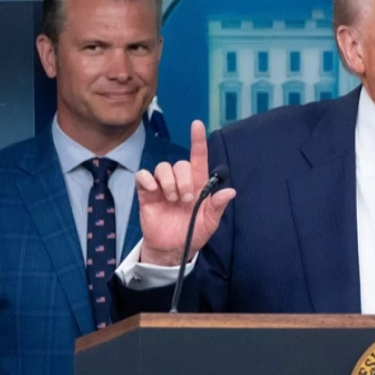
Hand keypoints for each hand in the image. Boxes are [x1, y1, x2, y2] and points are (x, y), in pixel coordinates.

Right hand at [135, 120, 235, 265]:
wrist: (172, 250)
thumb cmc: (193, 233)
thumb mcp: (210, 222)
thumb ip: (218, 206)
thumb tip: (230, 191)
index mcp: (198, 184)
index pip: (198, 157)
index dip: (198, 140)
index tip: (197, 124)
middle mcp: (180, 181)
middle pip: (180, 164)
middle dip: (184, 180)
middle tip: (186, 199)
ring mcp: (162, 187)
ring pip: (163, 167)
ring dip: (169, 181)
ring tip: (172, 200)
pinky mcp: (147, 194)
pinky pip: (143, 176)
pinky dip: (147, 180)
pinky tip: (153, 191)